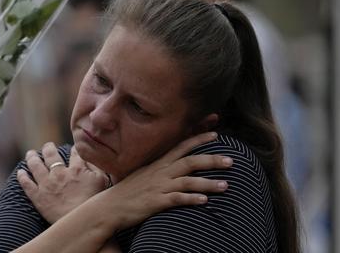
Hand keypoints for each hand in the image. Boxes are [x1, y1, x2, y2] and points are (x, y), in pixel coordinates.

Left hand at [18, 142, 109, 222]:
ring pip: (35, 165)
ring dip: (32, 157)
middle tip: (48, 146)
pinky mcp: (38, 197)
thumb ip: (96, 167)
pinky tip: (20, 172)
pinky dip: (22, 176)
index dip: (73, 149)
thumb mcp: (102, 182)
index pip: (74, 153)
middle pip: (51, 155)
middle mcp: (59, 173)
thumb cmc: (93, 203)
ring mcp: (46, 184)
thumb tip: (90, 158)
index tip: (72, 149)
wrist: (79, 221)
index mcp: (76, 169)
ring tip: (30, 153)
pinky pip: (26, 184)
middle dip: (49, 148)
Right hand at [89, 132, 231, 231]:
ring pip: (188, 181)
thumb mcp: (143, 174)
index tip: (216, 133)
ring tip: (227, 185)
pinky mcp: (155, 202)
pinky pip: (177, 199)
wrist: (108, 207)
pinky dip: (191, 199)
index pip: (181, 146)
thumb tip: (172, 165)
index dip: (199, 138)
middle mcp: (160, 172)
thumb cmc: (127, 192)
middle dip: (211, 159)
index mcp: (158, 164)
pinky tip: (205, 202)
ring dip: (208, 183)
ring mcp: (158, 187)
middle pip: (190, 161)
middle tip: (232, 160)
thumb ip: (159, 169)